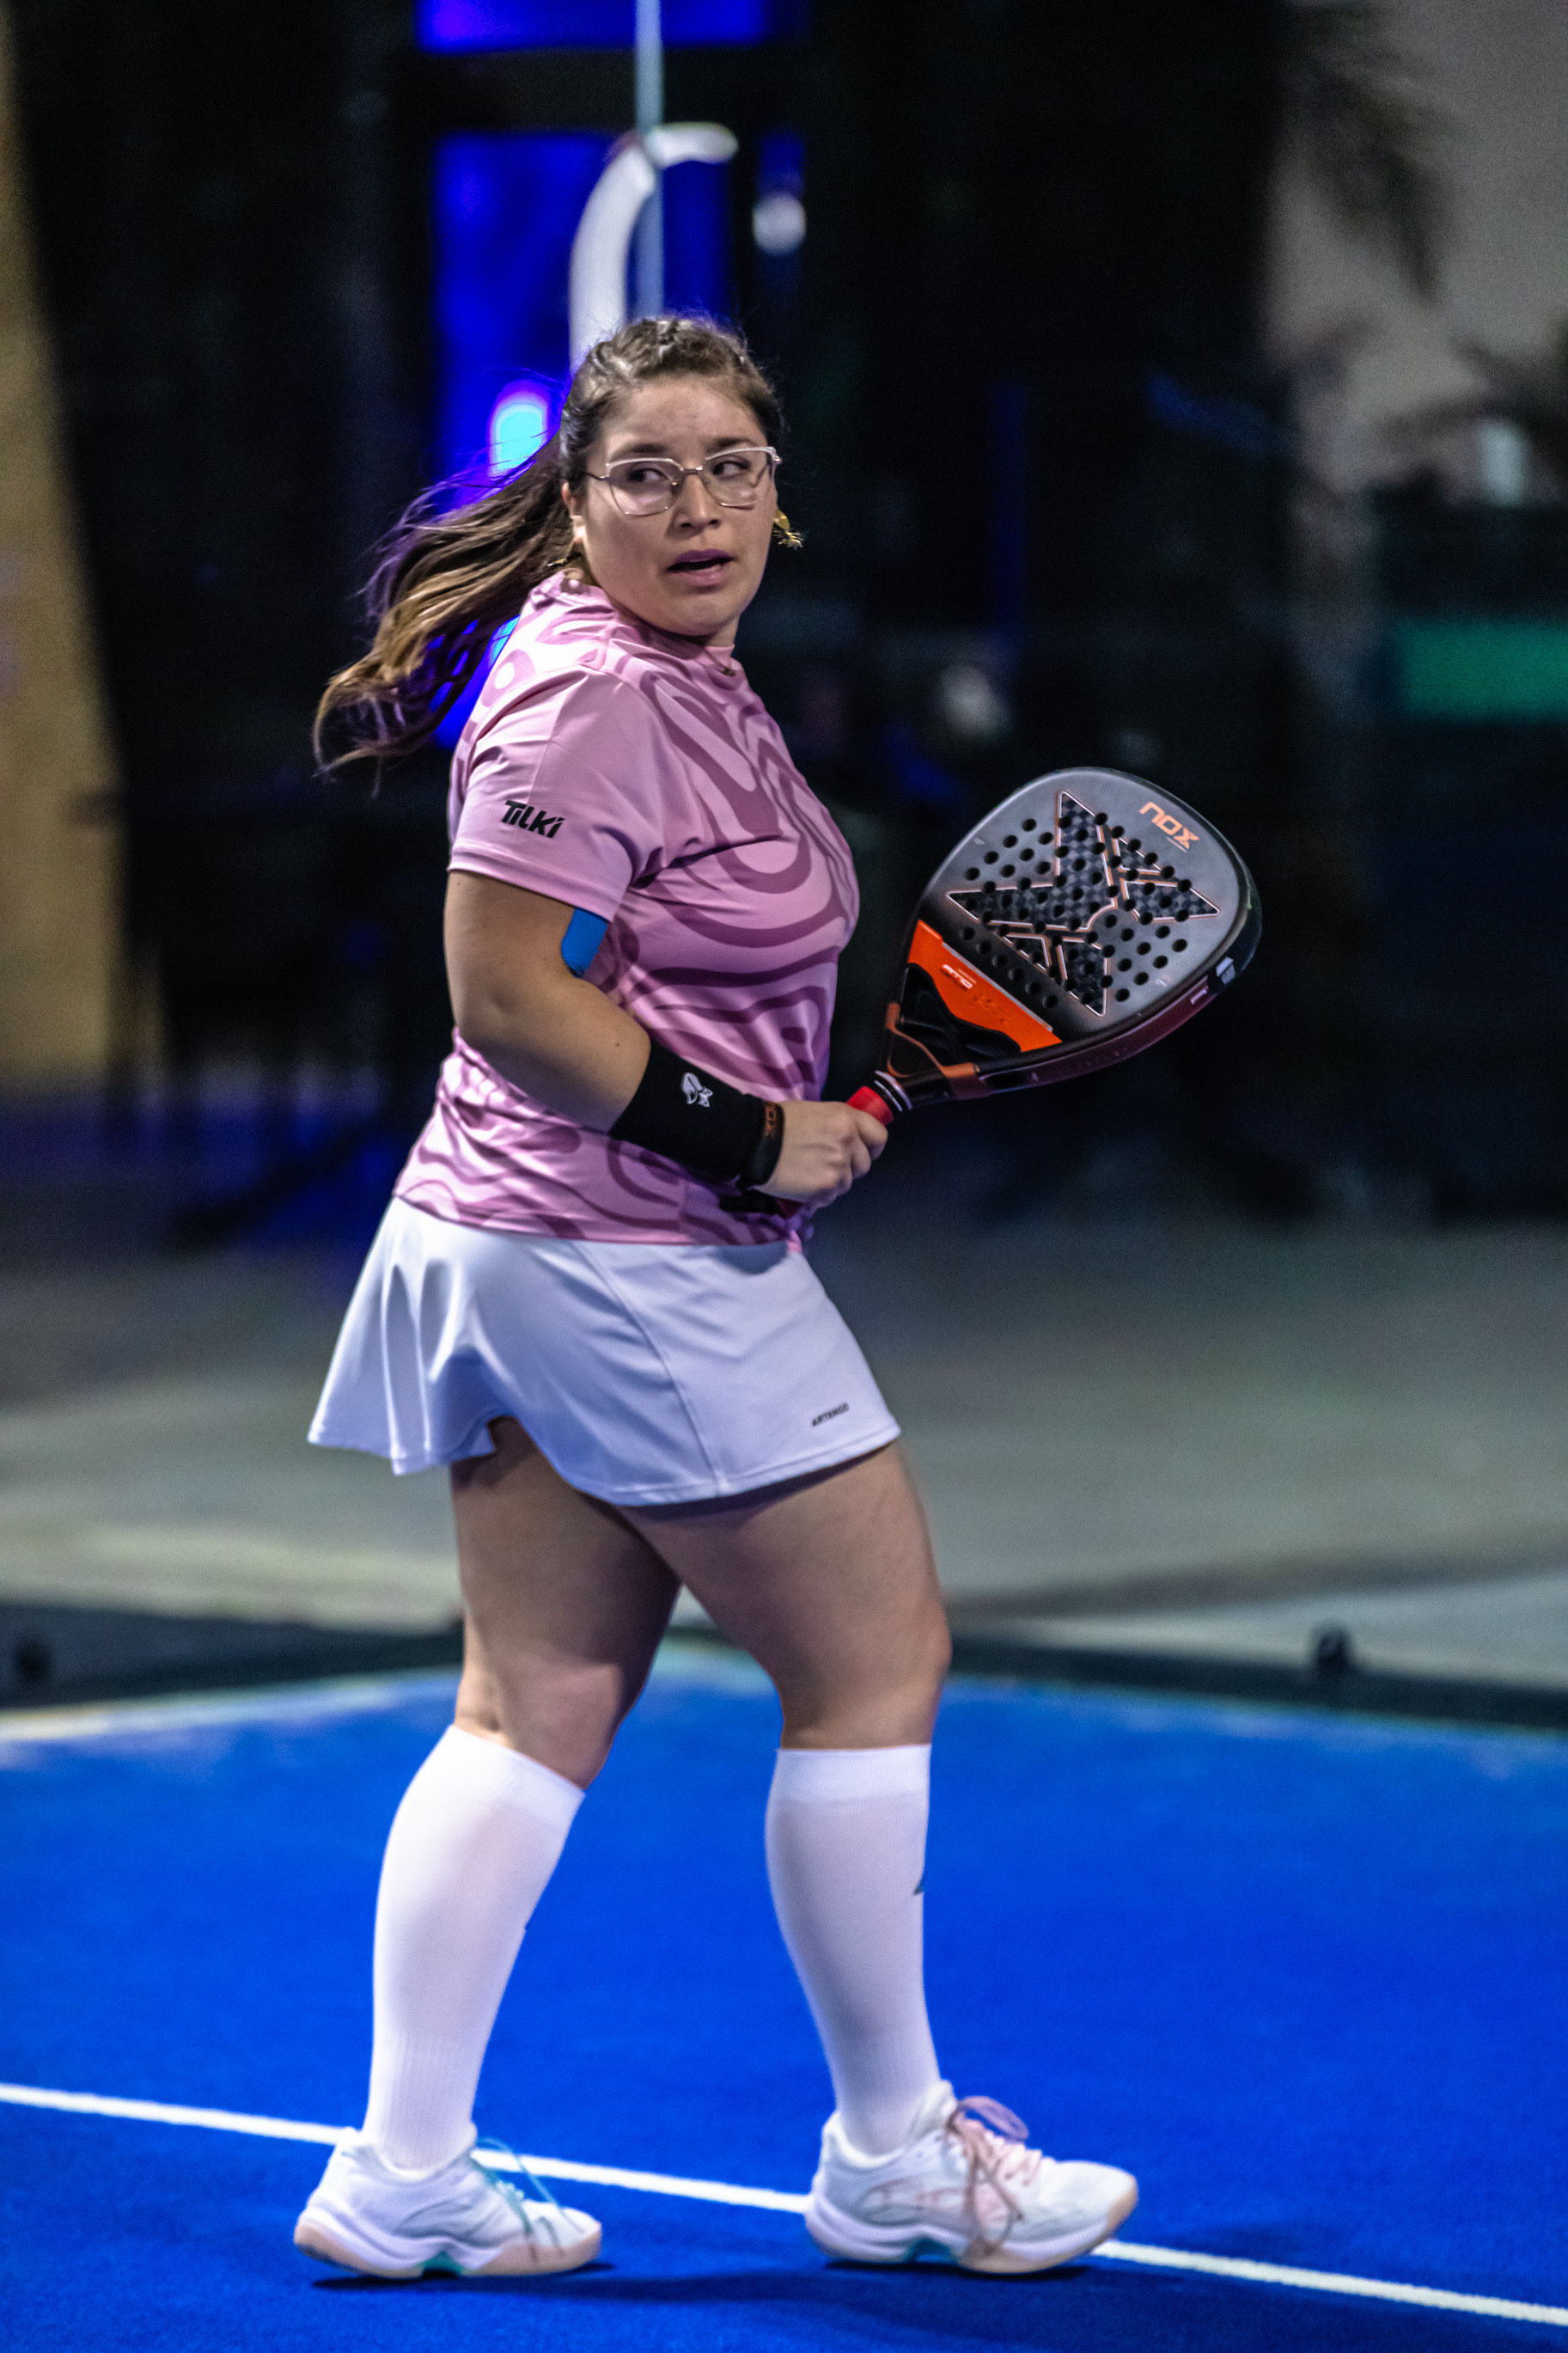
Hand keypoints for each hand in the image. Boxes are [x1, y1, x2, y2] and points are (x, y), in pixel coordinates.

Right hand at [768, 1100, 887, 1206]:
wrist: (753, 1141)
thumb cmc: (778, 1123)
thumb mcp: (815, 1112)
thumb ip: (838, 1126)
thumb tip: (850, 1141)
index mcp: (845, 1118)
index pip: (878, 1136)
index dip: (872, 1147)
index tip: (865, 1152)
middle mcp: (848, 1141)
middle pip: (864, 1165)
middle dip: (849, 1167)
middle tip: (825, 1164)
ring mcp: (838, 1166)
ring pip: (847, 1184)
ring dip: (832, 1182)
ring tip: (808, 1172)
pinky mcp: (826, 1188)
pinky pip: (831, 1197)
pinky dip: (818, 1195)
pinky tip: (802, 1183)